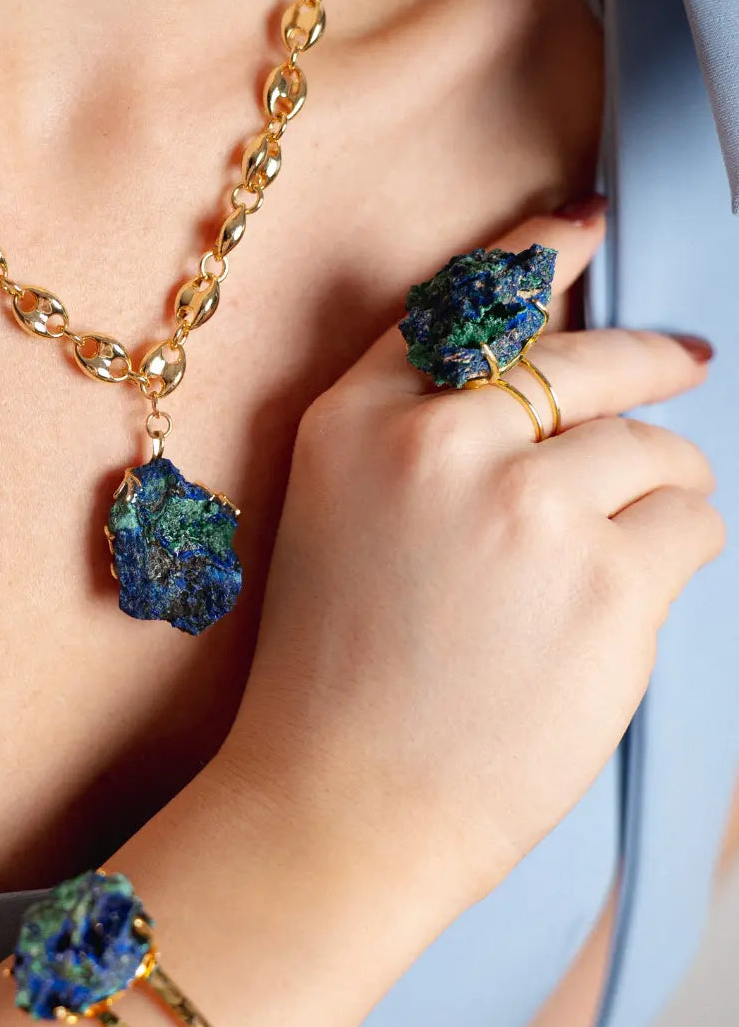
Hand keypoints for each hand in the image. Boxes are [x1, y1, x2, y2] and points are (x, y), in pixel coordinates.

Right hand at [224, 207, 723, 919]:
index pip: (463, 302)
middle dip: (648, 364)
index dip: (538, 254)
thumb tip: (548, 355)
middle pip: (587, 361)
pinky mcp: (604, 580)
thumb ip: (414, 424)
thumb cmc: (338, 669)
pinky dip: (675, 552)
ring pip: (653, 447)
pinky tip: (616, 605)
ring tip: (599, 565)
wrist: (344, 802)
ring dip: (652, 493)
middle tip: (685, 361)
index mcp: (354, 422)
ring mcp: (524, 505)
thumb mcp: (337, 514)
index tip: (585, 224)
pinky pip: (689, 522)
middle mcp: (435, 441)